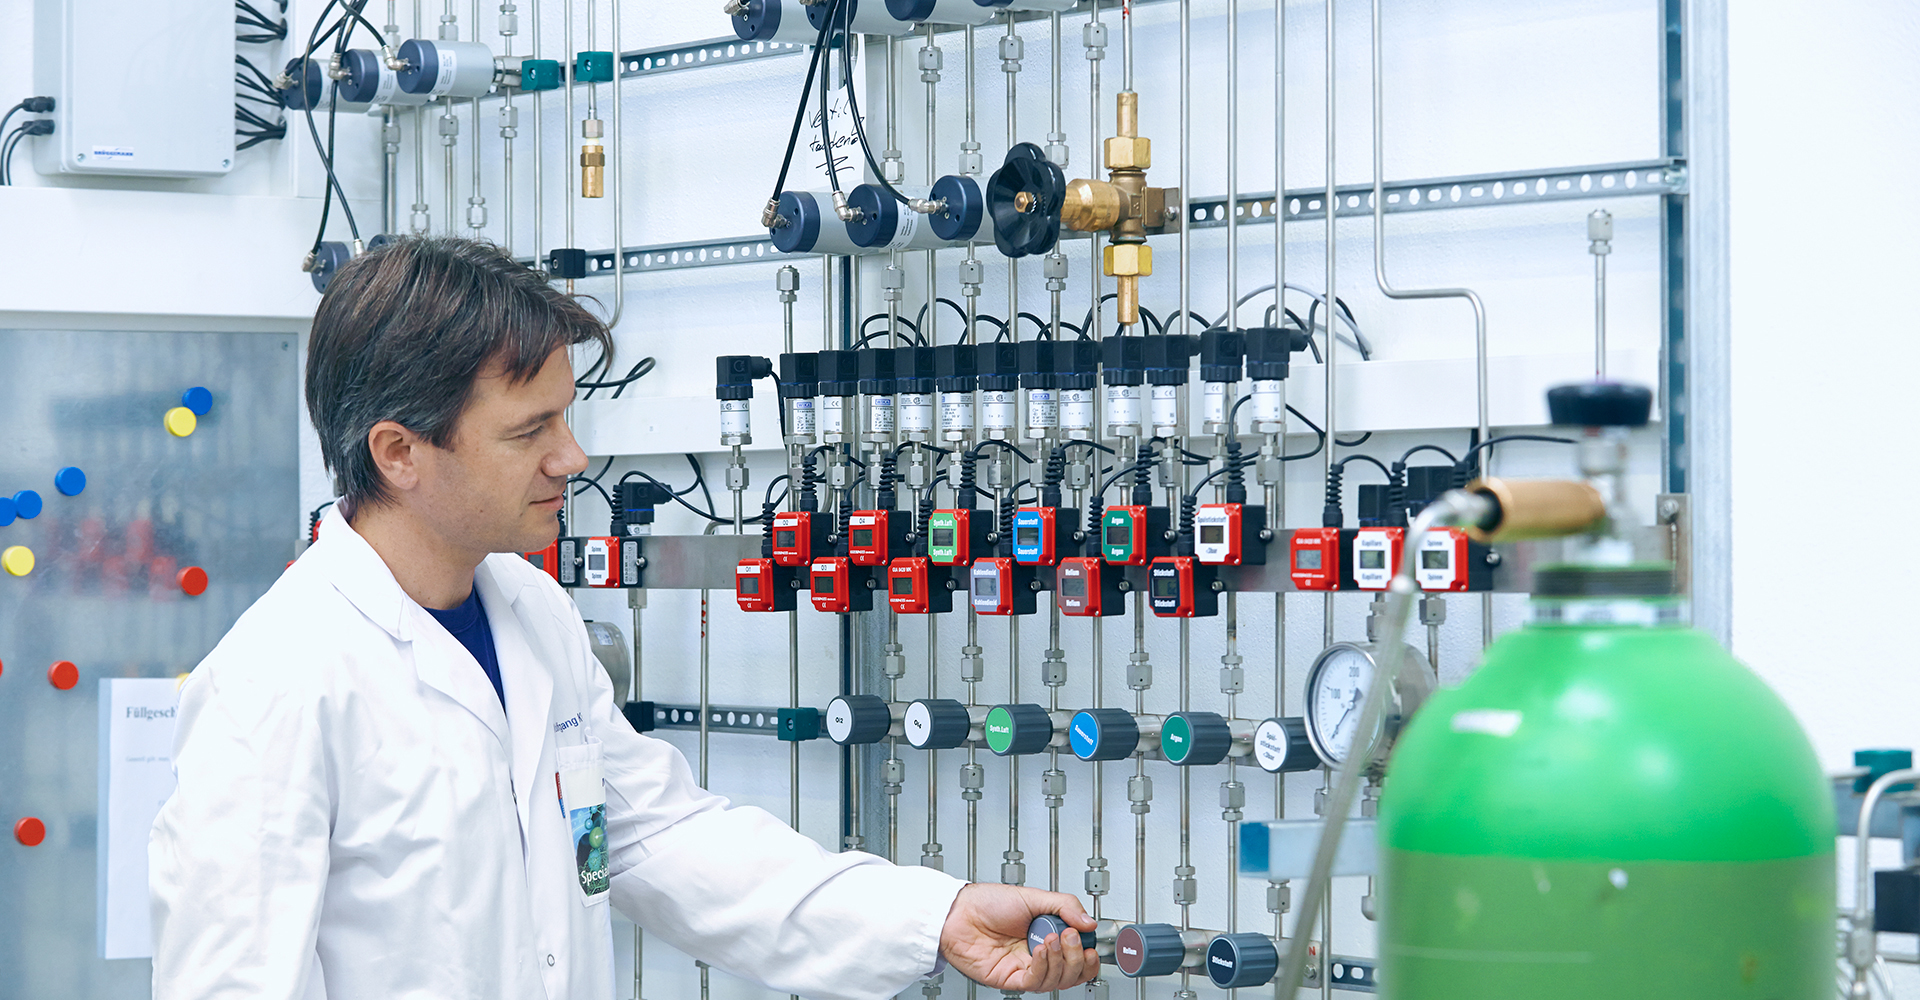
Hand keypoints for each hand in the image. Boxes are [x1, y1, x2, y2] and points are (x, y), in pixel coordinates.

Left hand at [937, 883, 1099, 992]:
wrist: (958, 911)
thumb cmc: (987, 902)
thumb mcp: (1033, 896)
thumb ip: (1065, 906)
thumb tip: (1090, 923)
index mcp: (1046, 936)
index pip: (1077, 955)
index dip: (1087, 954)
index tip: (1089, 941)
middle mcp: (1037, 955)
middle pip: (1071, 973)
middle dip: (1077, 957)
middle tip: (1070, 937)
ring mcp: (1024, 968)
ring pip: (1056, 981)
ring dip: (1060, 961)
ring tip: (1052, 938)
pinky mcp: (1009, 979)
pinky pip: (1034, 982)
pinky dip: (1043, 967)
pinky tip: (1040, 950)